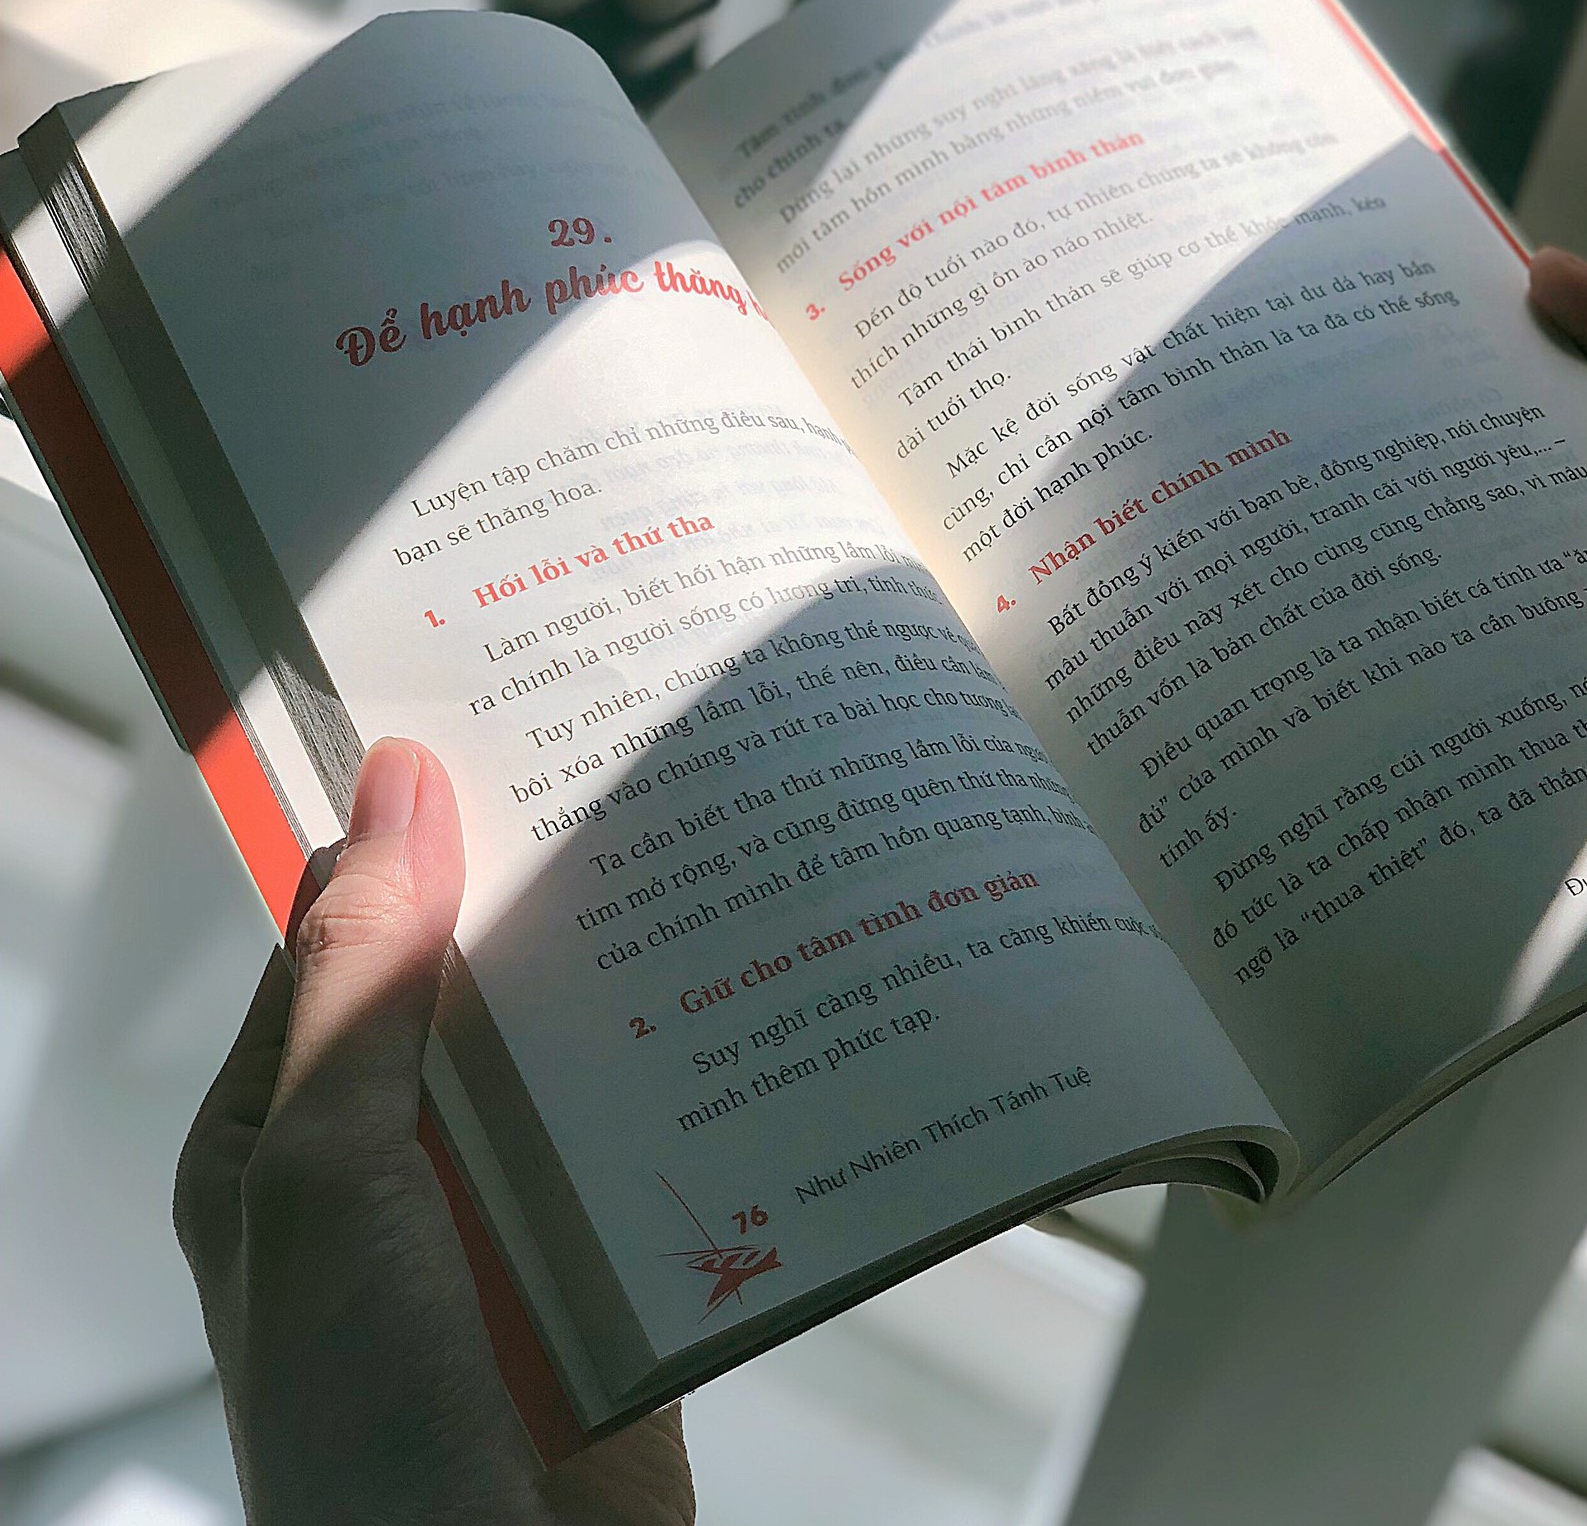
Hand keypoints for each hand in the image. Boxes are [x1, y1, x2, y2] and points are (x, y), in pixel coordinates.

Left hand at [175, 738, 694, 1525]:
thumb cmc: (365, 1422)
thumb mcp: (323, 1179)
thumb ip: (356, 985)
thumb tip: (392, 790)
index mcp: (289, 1129)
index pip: (339, 929)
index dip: (404, 821)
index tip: (486, 711)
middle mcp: (395, 1153)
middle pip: (467, 972)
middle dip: (535, 877)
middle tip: (627, 743)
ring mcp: (505, 1199)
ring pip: (567, 1035)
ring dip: (625, 961)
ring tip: (707, 835)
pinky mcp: (609, 1245)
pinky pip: (646, 1116)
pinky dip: (690, 1054)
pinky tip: (752, 981)